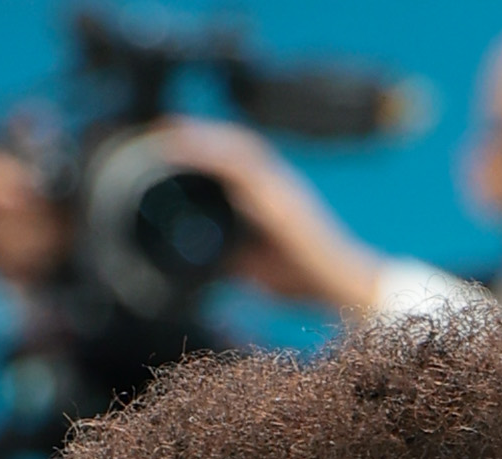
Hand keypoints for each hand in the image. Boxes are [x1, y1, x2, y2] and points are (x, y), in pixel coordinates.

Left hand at [134, 111, 391, 315]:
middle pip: (232, 145)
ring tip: (170, 131)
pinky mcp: (283, 200)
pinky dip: (218, 157)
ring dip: (204, 137)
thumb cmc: (303, 279)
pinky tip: (196, 152)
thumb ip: (228, 258)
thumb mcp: (254, 268)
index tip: (167, 140)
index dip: (201, 147)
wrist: (341, 289)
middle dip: (197, 133)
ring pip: (238, 148)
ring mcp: (281, 188)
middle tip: (160, 126)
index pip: (230, 162)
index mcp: (267, 195)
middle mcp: (275, 183)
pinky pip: (247, 169)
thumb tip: (197, 267)